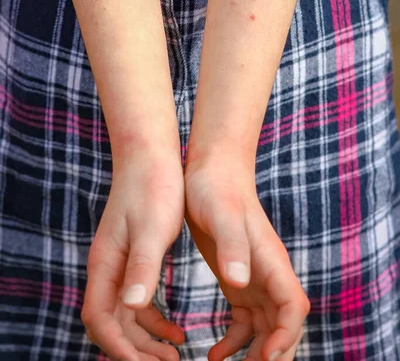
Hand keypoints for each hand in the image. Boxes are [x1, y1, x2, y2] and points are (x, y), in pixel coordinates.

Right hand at [81, 150, 185, 360]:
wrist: (151, 155)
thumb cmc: (153, 187)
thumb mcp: (152, 227)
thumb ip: (142, 266)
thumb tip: (131, 306)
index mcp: (106, 263)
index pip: (100, 319)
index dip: (120, 348)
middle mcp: (107, 267)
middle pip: (110, 324)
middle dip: (134, 351)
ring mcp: (119, 263)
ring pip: (124, 316)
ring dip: (144, 340)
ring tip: (174, 354)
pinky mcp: (134, 257)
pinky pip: (136, 300)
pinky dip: (153, 320)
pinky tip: (176, 328)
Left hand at [184, 154, 309, 360]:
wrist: (212, 171)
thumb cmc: (217, 189)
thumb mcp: (221, 215)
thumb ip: (233, 246)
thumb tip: (239, 283)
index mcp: (270, 260)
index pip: (292, 306)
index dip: (285, 335)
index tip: (264, 356)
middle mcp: (268, 273)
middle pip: (283, 324)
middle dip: (273, 353)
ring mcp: (254, 278)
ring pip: (266, 327)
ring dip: (254, 352)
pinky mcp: (237, 279)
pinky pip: (245, 320)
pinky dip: (235, 341)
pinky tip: (215, 354)